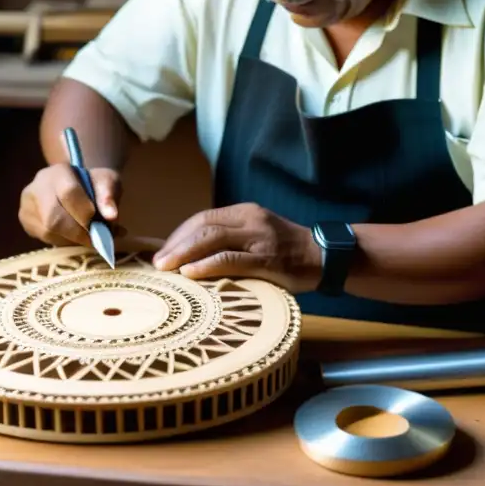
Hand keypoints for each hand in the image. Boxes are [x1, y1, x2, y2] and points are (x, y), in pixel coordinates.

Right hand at [18, 164, 122, 247]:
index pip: (68, 193)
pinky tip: (74, 237)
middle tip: (96, 240)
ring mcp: (27, 204)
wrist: (76, 184)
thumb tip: (111, 216)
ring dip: (71, 240)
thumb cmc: (93, 184)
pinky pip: (43, 238)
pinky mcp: (25, 220)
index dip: (85, 213)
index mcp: (58, 171)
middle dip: (78, 232)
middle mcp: (37, 186)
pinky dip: (62, 242)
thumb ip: (109, 196)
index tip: (101, 225)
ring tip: (88, 237)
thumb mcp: (107, 182)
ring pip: (47, 231)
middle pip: (53, 217)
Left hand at [152, 202, 321, 291]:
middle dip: (176, 244)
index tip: (164, 252)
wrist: (326, 257)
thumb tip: (194, 257)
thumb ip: (233, 240)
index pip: (203, 218)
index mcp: (246, 212)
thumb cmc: (289, 252)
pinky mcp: (268, 259)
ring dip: (184, 253)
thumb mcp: (259, 236)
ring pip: (212, 239)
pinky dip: (207, 265)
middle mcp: (251, 220)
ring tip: (166, 268)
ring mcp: (259, 238)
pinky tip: (190, 273)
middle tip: (158, 262)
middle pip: (203, 226)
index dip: (179, 235)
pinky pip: (231, 259)